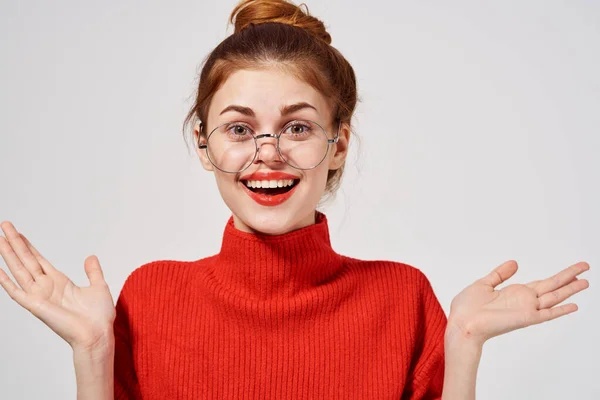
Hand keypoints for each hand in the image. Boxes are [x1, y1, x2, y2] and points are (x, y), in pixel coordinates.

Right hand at [0, 221, 115, 352]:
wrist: (97, 334)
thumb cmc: (98, 317)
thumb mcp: (98, 286)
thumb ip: (92, 272)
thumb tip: (90, 257)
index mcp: (60, 282)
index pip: (39, 260)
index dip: (29, 247)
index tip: (19, 233)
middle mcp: (46, 287)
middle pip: (26, 260)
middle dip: (15, 243)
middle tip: (4, 226)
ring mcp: (39, 296)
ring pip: (19, 270)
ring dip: (9, 254)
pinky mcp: (36, 306)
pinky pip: (17, 292)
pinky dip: (6, 282)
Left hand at [446, 260, 589, 347]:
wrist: (461, 323)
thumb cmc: (467, 308)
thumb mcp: (483, 284)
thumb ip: (500, 274)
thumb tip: (515, 263)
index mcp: (515, 293)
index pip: (542, 283)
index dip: (558, 276)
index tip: (573, 269)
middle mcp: (524, 301)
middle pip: (553, 286)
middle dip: (570, 277)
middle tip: (586, 266)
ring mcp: (526, 309)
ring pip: (554, 297)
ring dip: (570, 289)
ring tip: (586, 281)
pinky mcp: (525, 318)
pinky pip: (546, 314)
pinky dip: (560, 310)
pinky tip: (574, 306)